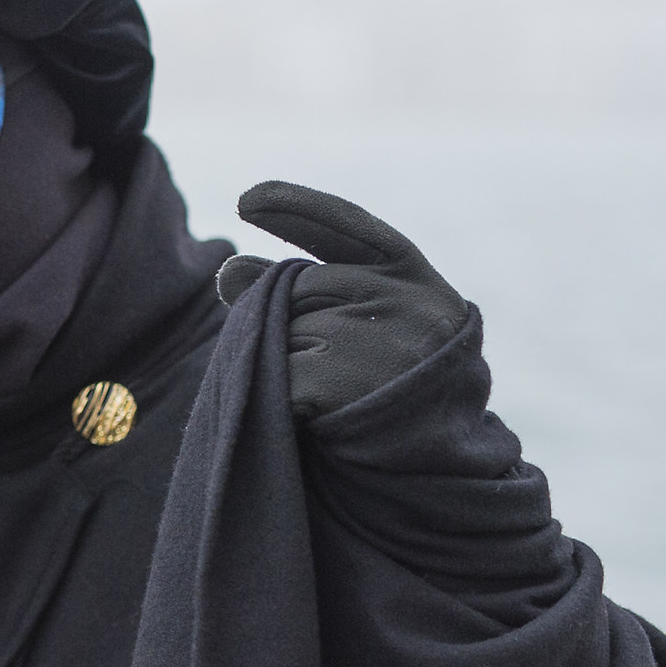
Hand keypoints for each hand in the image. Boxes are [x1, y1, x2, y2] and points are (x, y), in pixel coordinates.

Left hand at [215, 181, 467, 418]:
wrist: (439, 466)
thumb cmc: (398, 389)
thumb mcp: (371, 326)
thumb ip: (306, 293)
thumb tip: (227, 271)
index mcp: (411, 274)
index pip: (344, 226)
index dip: (294, 208)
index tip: (248, 200)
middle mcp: (398, 296)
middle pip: (298, 287)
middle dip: (293, 322)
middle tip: (336, 370)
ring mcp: (372, 335)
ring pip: (282, 331)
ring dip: (290, 364)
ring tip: (339, 397)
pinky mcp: (340, 378)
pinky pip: (277, 373)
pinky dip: (283, 396)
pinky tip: (318, 414)